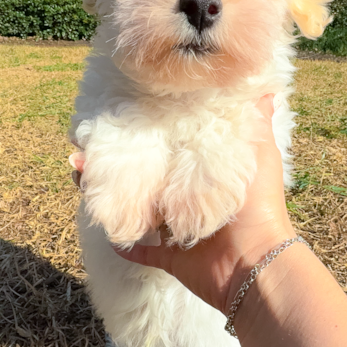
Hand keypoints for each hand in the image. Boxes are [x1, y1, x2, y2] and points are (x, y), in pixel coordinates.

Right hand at [71, 94, 295, 312]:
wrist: (254, 261)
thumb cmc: (258, 203)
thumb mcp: (260, 152)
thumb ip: (256, 121)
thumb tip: (266, 85)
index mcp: (203, 172)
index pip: (167, 149)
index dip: (142, 135)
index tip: (115, 120)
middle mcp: (186, 197)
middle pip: (143, 177)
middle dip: (113, 164)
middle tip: (82, 153)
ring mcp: (175, 228)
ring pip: (133, 208)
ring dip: (107, 194)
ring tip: (81, 177)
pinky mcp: (167, 255)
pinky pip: (137, 247)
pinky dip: (122, 240)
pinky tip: (104, 222)